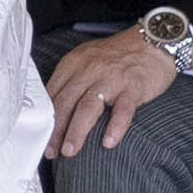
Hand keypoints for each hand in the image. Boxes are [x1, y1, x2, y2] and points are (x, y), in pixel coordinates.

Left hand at [47, 26, 182, 158]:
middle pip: (66, 102)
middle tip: (50, 151)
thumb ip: (72, 81)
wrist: (153, 41)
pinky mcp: (133, 87)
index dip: (44, 118)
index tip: (40, 137)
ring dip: (77, 131)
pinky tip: (108, 142)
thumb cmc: (119, 55)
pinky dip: (115, 127)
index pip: (52, 93)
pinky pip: (122, 109)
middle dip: (55, 130)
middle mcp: (89, 69)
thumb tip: (54, 109)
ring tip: (70, 151)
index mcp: (74, 63)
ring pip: (88, 107)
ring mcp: (112, 78)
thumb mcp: (87, 60)